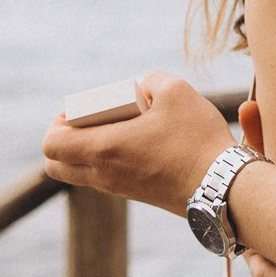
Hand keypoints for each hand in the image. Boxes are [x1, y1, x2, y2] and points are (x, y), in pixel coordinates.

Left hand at [42, 74, 236, 212]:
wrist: (224, 188)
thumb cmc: (197, 140)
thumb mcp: (176, 92)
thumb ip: (151, 80)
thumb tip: (142, 85)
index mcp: (104, 149)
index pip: (51, 144)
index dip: (56, 123)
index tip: (79, 110)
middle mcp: (104, 175)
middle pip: (57, 166)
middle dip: (63, 141)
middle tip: (89, 121)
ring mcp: (120, 189)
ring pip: (80, 175)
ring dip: (87, 151)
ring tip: (118, 128)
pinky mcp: (137, 196)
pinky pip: (105, 180)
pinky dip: (108, 161)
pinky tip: (138, 143)